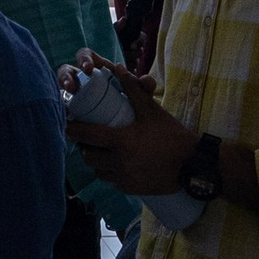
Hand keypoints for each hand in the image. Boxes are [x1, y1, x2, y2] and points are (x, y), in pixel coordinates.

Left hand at [74, 69, 196, 196]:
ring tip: (101, 150)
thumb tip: (118, 68)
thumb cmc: (171, 135)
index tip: (67, 125)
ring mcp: (124, 179)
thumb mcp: (152, 111)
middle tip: (87, 137)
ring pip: (99, 171)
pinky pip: (112, 181)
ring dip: (96, 161)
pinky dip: (110, 172)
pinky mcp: (131, 189)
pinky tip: (117, 163)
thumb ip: (133, 90)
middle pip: (90, 156)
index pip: (90, 136)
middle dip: (85, 147)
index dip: (75, 131)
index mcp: (122, 141)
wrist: (191, 165)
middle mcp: (119, 163)